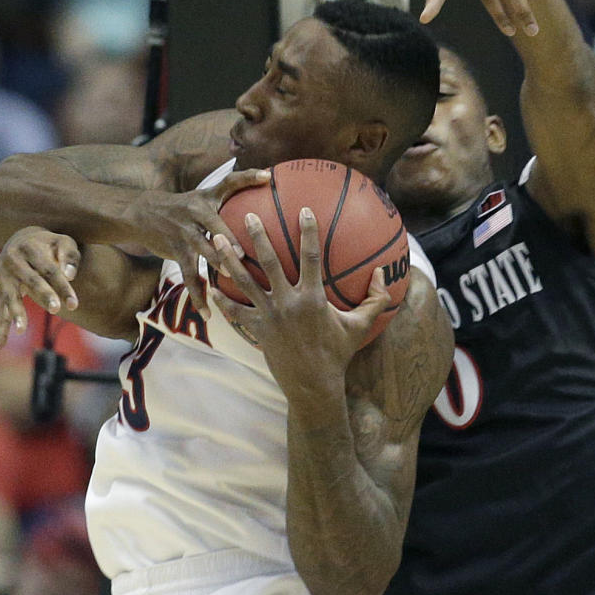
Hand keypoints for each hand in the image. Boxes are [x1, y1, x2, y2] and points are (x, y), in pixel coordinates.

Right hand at [0, 226, 80, 351]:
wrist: (21, 240)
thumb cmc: (48, 245)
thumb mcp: (63, 242)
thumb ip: (69, 256)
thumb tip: (70, 275)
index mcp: (29, 248)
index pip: (49, 270)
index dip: (62, 287)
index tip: (74, 304)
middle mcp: (12, 261)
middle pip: (30, 281)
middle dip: (43, 295)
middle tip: (56, 309)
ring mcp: (2, 277)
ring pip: (10, 297)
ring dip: (16, 313)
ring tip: (21, 330)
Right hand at [124, 168, 270, 318]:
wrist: (143, 212)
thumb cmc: (186, 207)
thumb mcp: (204, 197)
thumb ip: (231, 197)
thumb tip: (265, 193)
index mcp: (207, 198)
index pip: (229, 182)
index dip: (247, 177)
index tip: (267, 176)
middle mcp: (196, 213)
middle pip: (215, 224)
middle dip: (229, 237)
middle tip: (245, 250)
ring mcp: (185, 233)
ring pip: (202, 250)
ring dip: (217, 263)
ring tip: (232, 277)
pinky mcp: (177, 252)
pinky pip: (190, 277)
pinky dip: (199, 296)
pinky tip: (208, 314)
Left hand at [208, 207, 390, 392]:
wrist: (313, 385)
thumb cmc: (338, 353)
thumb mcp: (360, 326)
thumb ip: (375, 299)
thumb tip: (383, 272)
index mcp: (313, 297)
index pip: (311, 256)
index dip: (308, 231)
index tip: (303, 209)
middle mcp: (288, 302)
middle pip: (269, 261)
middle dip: (258, 236)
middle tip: (249, 216)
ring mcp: (269, 315)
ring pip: (244, 282)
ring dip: (229, 259)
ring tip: (216, 240)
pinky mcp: (257, 330)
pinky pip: (235, 311)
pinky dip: (222, 299)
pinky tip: (211, 286)